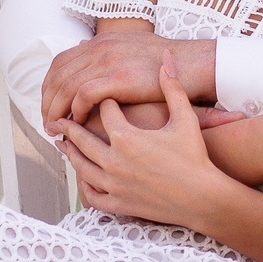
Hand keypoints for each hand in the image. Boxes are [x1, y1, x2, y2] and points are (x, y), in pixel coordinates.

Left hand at [43, 33, 218, 129]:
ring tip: (57, 129)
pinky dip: (76, 109)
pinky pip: (83, 94)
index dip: (50, 86)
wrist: (196, 66)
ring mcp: (108, 61)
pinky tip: (79, 122)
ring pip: (66, 86)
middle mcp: (101, 48)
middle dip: (47, 101)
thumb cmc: (170, 65)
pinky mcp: (118, 78)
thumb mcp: (134, 49)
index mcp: (103, 41)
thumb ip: (113, 52)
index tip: (49, 106)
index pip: (60, 62)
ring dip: (56, 109)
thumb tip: (90, 54)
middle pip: (58, 74)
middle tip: (48, 122)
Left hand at [59, 53, 230, 226]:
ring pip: (82, 166)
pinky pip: (93, 195)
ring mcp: (114, 184)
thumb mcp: (185, 118)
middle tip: (59, 118)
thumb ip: (173, 87)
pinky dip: (84, 185)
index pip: (105, 112)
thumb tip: (167, 58)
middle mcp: (113, 160)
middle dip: (70, 127)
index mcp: (126, 137)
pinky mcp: (118, 203)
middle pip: (82, 139)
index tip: (102, 99)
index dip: (105, 103)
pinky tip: (82, 177)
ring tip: (63, 144)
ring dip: (70, 153)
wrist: (202, 196)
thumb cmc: (195, 156)